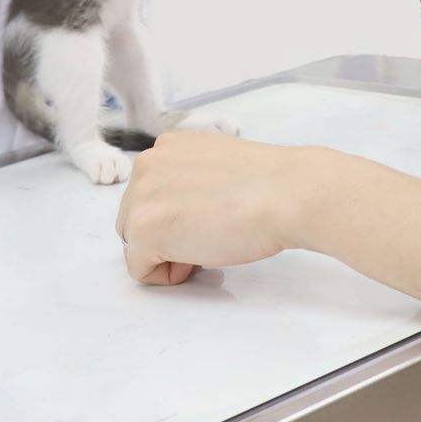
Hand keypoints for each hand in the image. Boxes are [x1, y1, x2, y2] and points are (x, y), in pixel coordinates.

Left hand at [114, 132, 325, 284]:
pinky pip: (140, 269)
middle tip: (209, 234)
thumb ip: (190, 179)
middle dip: (167, 235)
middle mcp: (147, 164)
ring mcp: (141, 196)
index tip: (210, 216)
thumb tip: (186, 211)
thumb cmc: (267, 184)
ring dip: (166, 253)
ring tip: (206, 244)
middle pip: (136, 218)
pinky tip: (199, 259)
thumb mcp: (217, 166)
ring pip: (135, 243)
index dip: (179, 216)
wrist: (285, 194)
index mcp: (167, 146)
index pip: (152, 194)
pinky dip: (166, 275)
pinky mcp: (144, 229)